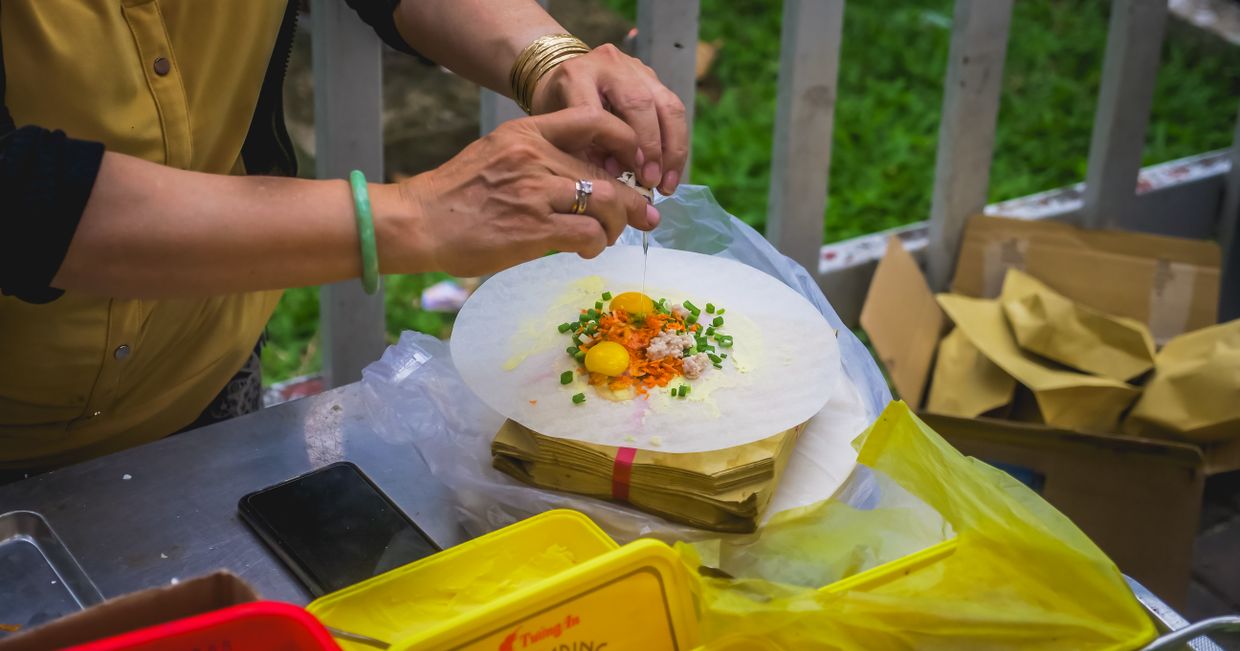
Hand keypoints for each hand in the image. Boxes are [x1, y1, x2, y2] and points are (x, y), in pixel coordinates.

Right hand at [379, 107, 659, 277]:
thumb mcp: (495, 154)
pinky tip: (586, 250)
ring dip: (615, 226)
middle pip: (606, 173)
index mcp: (526, 132)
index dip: (626, 141)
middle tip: (644, 216)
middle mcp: (533, 156)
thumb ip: (536, 158)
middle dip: (633, 200)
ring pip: (605, 203)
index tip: (636, 165)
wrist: (419, 222)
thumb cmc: (456, 196)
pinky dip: (595, 244)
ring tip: (608, 237)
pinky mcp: (532, 229)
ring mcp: (534, 193)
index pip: (592, 121)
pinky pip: (586, 234)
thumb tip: (581, 180)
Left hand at [530, 44, 687, 194]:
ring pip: (666, 104)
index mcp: (575, 75)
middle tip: (651, 181)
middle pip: (640, 103)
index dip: (616, 144)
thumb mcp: (558, 129)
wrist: (562, 73)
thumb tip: (618, 176)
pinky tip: (672, 169)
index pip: (598, 111)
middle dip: (651, 147)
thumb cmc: (557, 109)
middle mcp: (607, 64)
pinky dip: (676, 142)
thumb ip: (582, 150)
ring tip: (667, 182)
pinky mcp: (652, 75)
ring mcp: (634, 67)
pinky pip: (674, 108)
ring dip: (672, 148)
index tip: (626, 173)